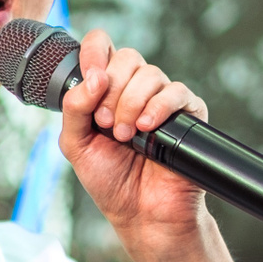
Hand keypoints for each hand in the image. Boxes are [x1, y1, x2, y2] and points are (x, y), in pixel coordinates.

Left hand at [58, 30, 209, 261]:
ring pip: (150, 74)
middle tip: (105, 124)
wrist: (142, 215)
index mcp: (106, 90)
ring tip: (125, 136)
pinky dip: (158, 107)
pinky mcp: (188, 115)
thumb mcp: (76, 145)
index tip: (91, 77)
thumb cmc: (110, 181)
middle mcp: (135, 90)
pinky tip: (146, 128)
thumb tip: (94, 77)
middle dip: (112, 89)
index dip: (95, 51)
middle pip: (128, 57)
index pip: (103, 47)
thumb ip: (74, 108)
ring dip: (131, 103)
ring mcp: (162, 101)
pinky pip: (177, 93)